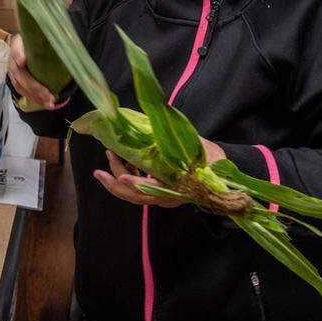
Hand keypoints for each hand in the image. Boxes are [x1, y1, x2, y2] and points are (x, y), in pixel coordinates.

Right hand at [7, 35, 60, 109]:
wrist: (25, 45)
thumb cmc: (35, 41)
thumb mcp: (39, 38)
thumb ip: (46, 40)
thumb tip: (59, 43)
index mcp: (17, 45)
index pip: (15, 49)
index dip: (18, 55)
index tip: (22, 61)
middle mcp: (12, 59)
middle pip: (20, 74)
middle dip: (35, 86)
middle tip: (49, 95)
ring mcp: (12, 71)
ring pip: (21, 86)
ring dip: (35, 96)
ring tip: (49, 103)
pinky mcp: (16, 80)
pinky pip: (23, 91)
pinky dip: (34, 98)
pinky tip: (44, 103)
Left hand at [93, 136, 225, 207]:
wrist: (222, 171)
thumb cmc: (210, 158)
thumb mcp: (196, 147)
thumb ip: (175, 143)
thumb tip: (156, 123)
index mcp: (178, 188)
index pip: (153, 190)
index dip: (136, 184)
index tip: (121, 177)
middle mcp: (169, 197)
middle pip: (137, 197)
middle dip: (115, 185)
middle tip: (99, 172)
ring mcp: (163, 197)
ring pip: (135, 194)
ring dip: (118, 177)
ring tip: (109, 155)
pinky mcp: (160, 192)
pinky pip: (139, 189)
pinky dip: (128, 175)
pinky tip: (121, 160)